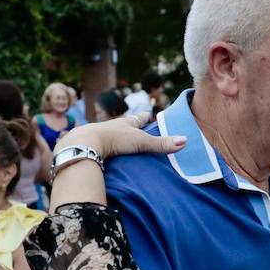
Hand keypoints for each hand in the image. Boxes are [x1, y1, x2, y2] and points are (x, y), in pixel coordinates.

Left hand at [58, 121, 185, 159]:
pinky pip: (100, 148)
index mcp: (125, 123)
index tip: (149, 114)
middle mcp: (112, 127)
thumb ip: (160, 144)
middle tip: (136, 127)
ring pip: (111, 135)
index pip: (138, 118)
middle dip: (130, 126)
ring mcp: (99, 136)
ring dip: (116, 138)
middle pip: (124, 125)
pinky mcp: (89, 147)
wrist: (84, 144)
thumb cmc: (113, 139)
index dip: (144, 117)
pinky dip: (104, 149)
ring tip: (121, 142)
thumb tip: (185, 141)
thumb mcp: (140, 141)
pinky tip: (105, 154)